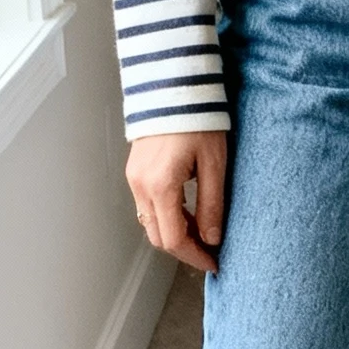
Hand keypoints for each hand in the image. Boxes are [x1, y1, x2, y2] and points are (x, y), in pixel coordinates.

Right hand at [126, 130, 226, 274]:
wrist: (174, 86)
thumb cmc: (198, 118)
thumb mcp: (215, 164)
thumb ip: (212, 204)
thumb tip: (212, 237)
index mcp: (161, 185)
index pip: (174, 239)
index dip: (194, 257)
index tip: (214, 262)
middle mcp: (141, 185)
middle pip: (158, 236)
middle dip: (184, 249)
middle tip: (210, 250)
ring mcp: (134, 178)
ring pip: (150, 223)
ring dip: (175, 232)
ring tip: (202, 228)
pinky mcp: (135, 171)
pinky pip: (147, 206)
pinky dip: (166, 216)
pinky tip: (187, 210)